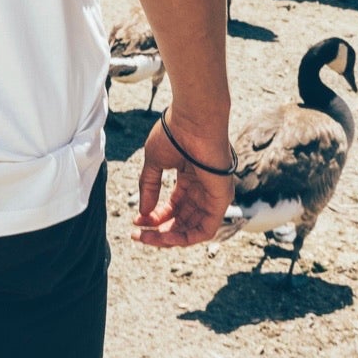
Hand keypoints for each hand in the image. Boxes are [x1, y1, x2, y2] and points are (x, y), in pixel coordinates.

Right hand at [132, 115, 233, 246]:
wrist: (193, 120)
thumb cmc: (175, 132)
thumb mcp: (154, 161)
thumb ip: (149, 186)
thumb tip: (143, 212)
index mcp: (190, 178)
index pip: (174, 206)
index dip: (155, 216)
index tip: (136, 220)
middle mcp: (203, 189)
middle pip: (182, 220)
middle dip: (159, 230)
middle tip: (139, 235)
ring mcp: (213, 196)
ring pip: (193, 229)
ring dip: (169, 238)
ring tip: (147, 237)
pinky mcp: (221, 200)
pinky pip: (205, 229)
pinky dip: (186, 237)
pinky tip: (166, 237)